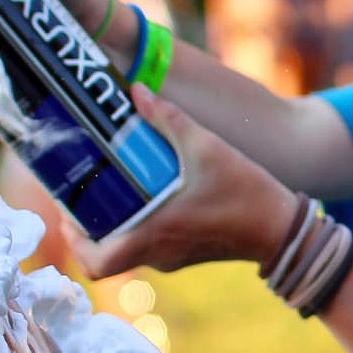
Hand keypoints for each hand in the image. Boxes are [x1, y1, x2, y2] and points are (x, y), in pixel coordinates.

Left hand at [68, 84, 298, 279]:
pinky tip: (146, 194)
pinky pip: (148, 245)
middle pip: (103, 256)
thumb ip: (167, 117)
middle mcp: (156, 254)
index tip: (69, 211)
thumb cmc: (244, 191)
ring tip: (112, 187)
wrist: (282, 227)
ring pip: (126, 250)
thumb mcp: (205, 146)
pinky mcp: (185, 255)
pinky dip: (137, 226)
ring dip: (113, 225)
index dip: (73, 240)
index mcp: (153, 235)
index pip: (95, 262)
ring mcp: (171, 259)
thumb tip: (136, 90)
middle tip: (84, 193)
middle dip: (87, 228)